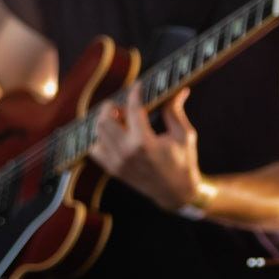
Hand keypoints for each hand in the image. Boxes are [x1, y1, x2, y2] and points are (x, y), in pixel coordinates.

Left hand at [89, 83, 203, 211]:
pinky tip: (115, 135)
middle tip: (125, 106)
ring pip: (98, 132)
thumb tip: (178, 90)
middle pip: (104, 119)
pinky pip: (95, 149)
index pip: (133, 109)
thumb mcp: (184, 135)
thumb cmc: (184, 162)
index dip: (135, 92)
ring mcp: (117, 163)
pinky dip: (101, 138)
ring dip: (106, 121)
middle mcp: (126, 153)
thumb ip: (175, 111)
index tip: (139, 86)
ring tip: (121, 119)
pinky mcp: (113, 170)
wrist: (176, 193)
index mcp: (145, 143)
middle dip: (112, 106)